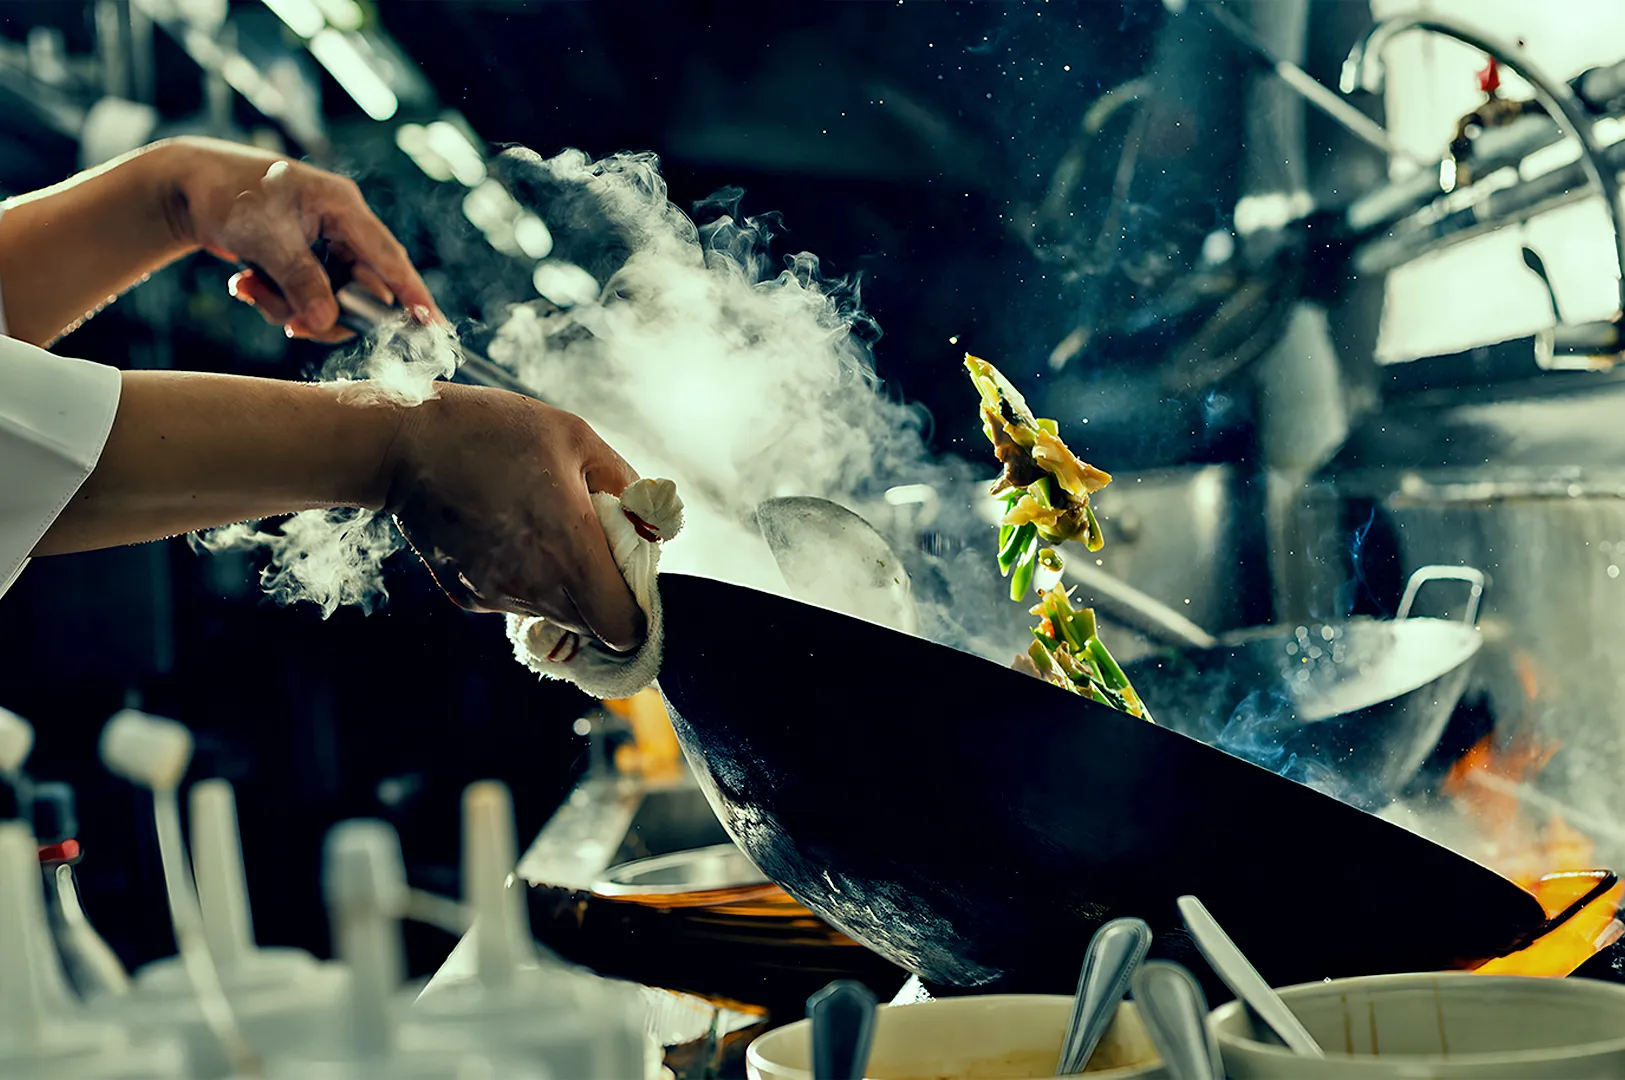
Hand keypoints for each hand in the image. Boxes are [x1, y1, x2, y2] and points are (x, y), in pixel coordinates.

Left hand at [160, 137, 443, 340]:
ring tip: (249, 289)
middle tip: (292, 325)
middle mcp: (339, 225)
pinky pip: (305, 295)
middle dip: (322, 311)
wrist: (183, 185)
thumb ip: (300, 280)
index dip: (411, 292)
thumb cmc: (225, 193)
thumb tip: (327, 321)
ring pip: (328, 298)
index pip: (388, 256)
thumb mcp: (264, 237)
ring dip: (288, 306)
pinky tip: (246, 284)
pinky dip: (276, 300)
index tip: (431, 324)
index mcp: (342, 206)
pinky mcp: (302, 259)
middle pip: (357, 288)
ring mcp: (321, 244)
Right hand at [383, 384, 645, 651]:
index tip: (630, 572)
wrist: (402, 443)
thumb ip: (624, 484)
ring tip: (541, 524)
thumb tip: (650, 521)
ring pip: (554, 614)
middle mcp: (535, 587)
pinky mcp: (467, 596)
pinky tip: (506, 530)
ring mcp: (497, 596)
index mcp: (571, 551)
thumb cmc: (494, 431)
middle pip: (592, 626)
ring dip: (562, 583)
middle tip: (592, 541)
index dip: (637, 609)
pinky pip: (514, 600)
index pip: (623, 630)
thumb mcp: (577, 438)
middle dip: (602, 594)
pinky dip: (524, 576)